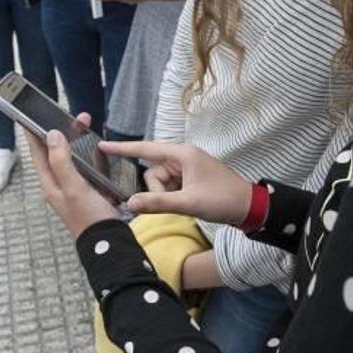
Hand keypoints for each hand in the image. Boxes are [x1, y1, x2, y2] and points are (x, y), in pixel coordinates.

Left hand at [25, 113, 119, 237]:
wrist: (109, 243)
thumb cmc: (89, 218)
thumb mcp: (73, 187)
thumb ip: (61, 161)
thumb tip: (51, 135)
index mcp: (51, 183)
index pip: (38, 153)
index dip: (34, 133)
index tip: (29, 116)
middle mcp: (60, 184)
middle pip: (57, 153)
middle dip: (63, 133)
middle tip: (73, 117)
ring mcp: (75, 188)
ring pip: (73, 158)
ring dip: (78, 141)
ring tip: (86, 125)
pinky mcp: (90, 191)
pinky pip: (88, 169)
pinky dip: (92, 156)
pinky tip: (99, 149)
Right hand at [98, 141, 252, 225]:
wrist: (250, 207)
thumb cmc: (223, 200)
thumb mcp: (189, 203)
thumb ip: (158, 203)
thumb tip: (130, 203)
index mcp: (182, 154)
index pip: (145, 149)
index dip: (123, 149)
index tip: (103, 145)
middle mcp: (183, 156)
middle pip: (153, 172)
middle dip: (159, 190)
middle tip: (180, 201)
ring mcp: (187, 167)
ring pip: (160, 182)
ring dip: (167, 195)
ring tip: (188, 202)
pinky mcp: (190, 177)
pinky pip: (170, 186)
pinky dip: (173, 196)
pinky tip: (188, 201)